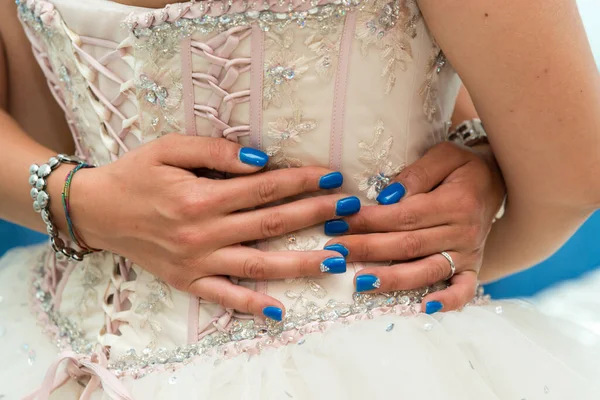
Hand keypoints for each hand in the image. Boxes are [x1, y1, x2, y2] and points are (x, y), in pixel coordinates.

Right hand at [68, 134, 358, 319]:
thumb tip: (261, 160)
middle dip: (315, 215)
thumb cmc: (136, 174)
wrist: (98, 211)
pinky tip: (280, 310)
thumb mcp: (170, 148)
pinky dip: (252, 305)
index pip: (265, 188)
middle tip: (351, 210)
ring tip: (337, 260)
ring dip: (300, 263)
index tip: (333, 176)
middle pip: (271, 224)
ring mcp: (197, 263)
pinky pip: (224, 297)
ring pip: (258, 265)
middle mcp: (203, 233)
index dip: (302, 181)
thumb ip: (215, 151)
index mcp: (201, 197)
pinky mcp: (187, 282)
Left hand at [324, 141, 504, 312]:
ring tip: (359, 282)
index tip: (339, 221)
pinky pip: (463, 291)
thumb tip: (387, 197)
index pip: (404, 216)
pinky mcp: (472, 268)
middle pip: (408, 245)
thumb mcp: (445, 155)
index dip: (369, 221)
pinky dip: (447, 302)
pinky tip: (423, 308)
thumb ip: (418, 173)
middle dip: (367, 249)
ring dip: (391, 279)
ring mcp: (468, 254)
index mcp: (455, 202)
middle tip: (335, 252)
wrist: (500, 182)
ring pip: (426, 271)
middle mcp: (463, 232)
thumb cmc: (463, 168)